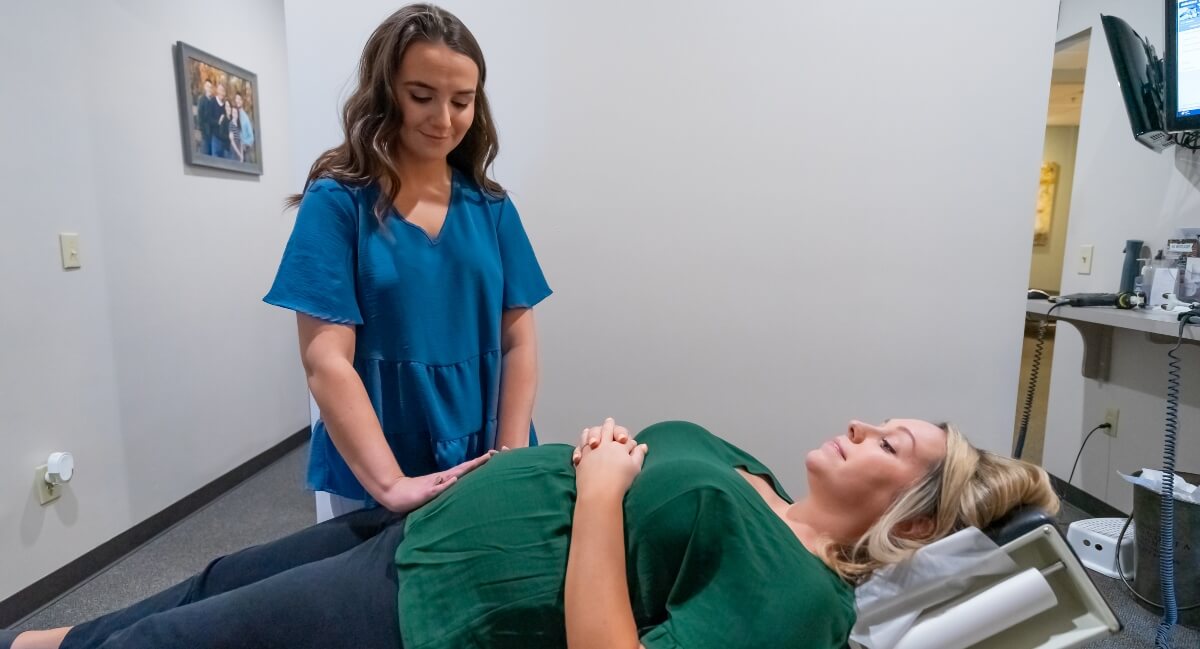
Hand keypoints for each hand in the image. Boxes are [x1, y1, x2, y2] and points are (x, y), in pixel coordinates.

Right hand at [377, 450, 495, 513]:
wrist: (397, 493)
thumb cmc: (417, 493)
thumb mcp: (436, 490)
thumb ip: (447, 487)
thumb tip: (459, 482)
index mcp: (446, 478)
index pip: (465, 469)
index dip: (478, 464)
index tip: (491, 457)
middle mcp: (443, 478)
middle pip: (463, 468)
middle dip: (477, 463)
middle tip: (491, 455)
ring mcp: (435, 484)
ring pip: (453, 475)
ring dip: (466, 469)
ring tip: (478, 462)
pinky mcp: (427, 492)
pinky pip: (438, 488)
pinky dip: (447, 483)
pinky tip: (456, 479)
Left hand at [572, 418, 647, 499]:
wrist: (600, 492)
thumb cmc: (620, 480)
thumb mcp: (635, 467)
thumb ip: (639, 455)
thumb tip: (643, 446)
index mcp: (619, 446)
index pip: (624, 438)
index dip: (626, 438)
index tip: (626, 438)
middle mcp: (604, 444)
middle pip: (607, 431)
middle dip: (609, 425)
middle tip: (609, 420)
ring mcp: (591, 451)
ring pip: (591, 435)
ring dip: (592, 431)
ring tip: (591, 429)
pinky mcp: (581, 459)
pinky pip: (580, 447)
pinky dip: (582, 442)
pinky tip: (582, 442)